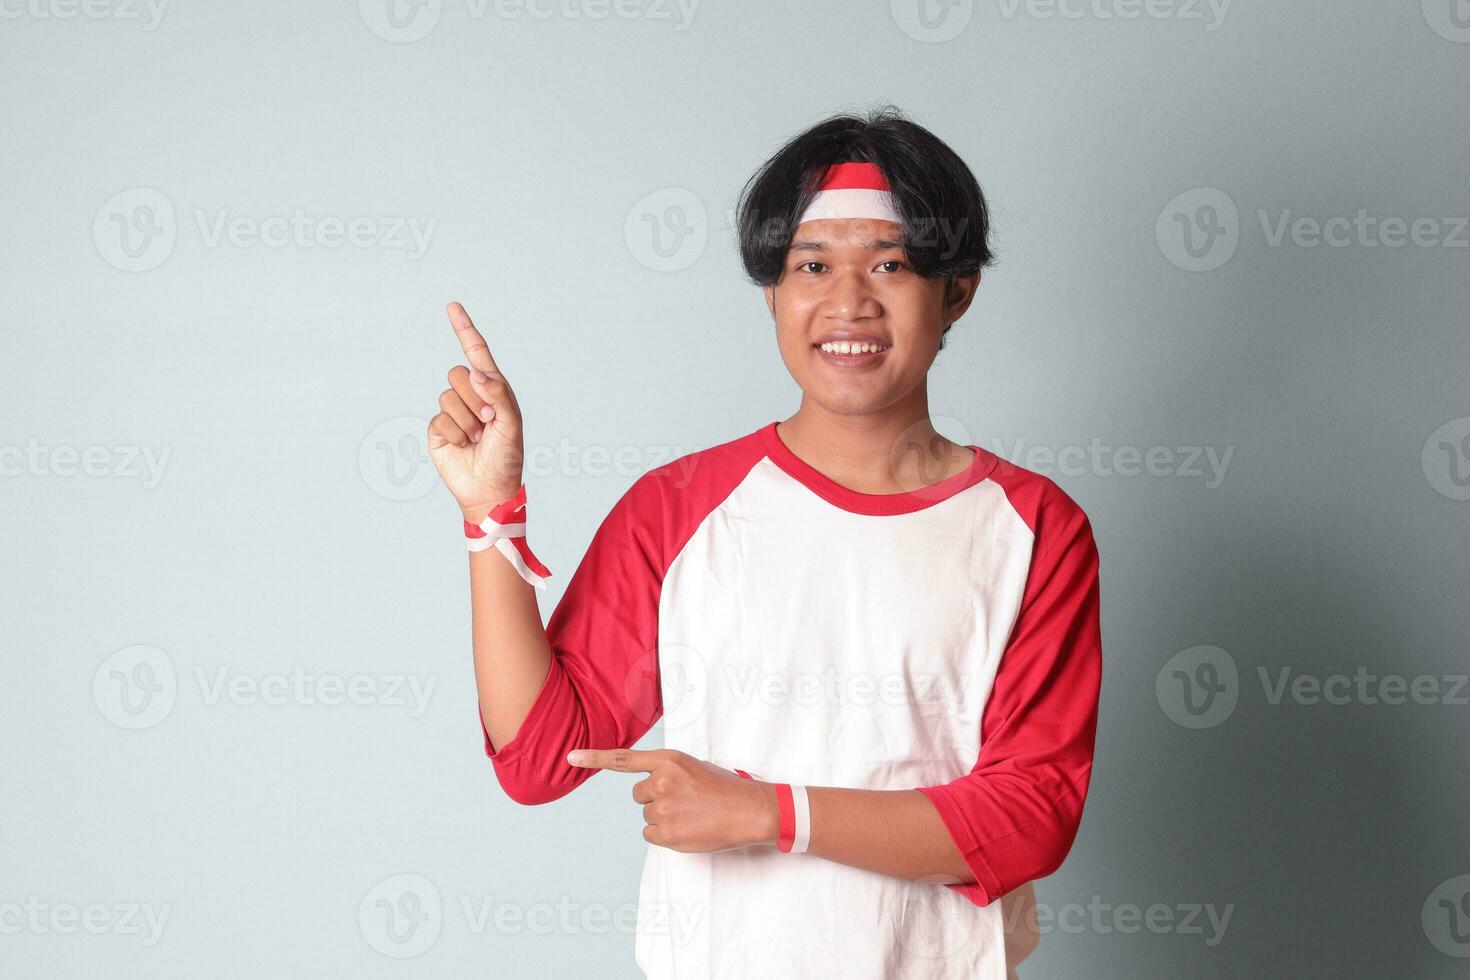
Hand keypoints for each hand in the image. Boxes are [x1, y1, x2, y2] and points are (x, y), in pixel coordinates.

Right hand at [427, 301, 525, 518]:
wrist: (489, 488)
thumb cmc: (507, 456)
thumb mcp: (512, 423)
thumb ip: (499, 394)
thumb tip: (477, 373)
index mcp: (493, 388)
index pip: (476, 352)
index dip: (464, 329)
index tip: (453, 306)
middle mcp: (472, 396)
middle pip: (458, 374)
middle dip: (475, 399)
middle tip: (488, 422)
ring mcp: (453, 411)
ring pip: (448, 396)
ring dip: (467, 421)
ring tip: (478, 438)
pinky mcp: (438, 428)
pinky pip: (439, 419)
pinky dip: (455, 434)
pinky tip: (464, 446)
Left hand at [567, 748, 779, 851]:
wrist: (749, 810)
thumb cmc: (725, 788)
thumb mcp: (693, 768)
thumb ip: (668, 773)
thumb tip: (650, 792)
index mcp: (668, 760)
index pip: (623, 759)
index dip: (594, 758)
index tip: (571, 756)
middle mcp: (661, 781)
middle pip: (638, 794)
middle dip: (655, 799)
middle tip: (684, 801)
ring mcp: (662, 807)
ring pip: (647, 816)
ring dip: (664, 818)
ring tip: (692, 815)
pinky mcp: (665, 833)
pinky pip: (651, 835)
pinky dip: (666, 835)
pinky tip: (688, 829)